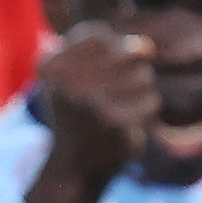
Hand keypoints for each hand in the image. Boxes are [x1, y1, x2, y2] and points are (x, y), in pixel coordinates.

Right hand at [25, 25, 157, 202]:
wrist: (72, 167)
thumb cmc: (76, 111)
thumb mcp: (70, 72)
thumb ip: (103, 47)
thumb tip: (146, 47)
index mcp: (50, 66)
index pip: (96, 35)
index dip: (109, 48)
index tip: (103, 69)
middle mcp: (66, 82)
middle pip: (126, 53)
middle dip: (130, 70)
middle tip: (115, 92)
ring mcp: (91, 104)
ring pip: (143, 75)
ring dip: (141, 90)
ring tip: (122, 106)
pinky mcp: (116, 125)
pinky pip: (151, 101)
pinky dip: (146, 111)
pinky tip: (129, 123)